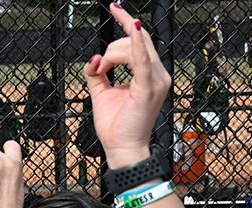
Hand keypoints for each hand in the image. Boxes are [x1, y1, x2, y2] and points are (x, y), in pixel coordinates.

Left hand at [83, 5, 171, 168]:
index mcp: (149, 74)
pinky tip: (132, 27)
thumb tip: (93, 58)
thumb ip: (96, 73)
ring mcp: (156, 80)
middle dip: (112, 46)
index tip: (114, 8)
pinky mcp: (148, 86)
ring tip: (103, 69)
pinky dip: (135, 43)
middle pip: (134, 40)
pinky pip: (142, 59)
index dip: (126, 22)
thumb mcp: (101, 93)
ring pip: (132, 47)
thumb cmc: (117, 127)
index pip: (140, 40)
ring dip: (112, 54)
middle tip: (100, 64)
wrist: (123, 149)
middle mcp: (157, 74)